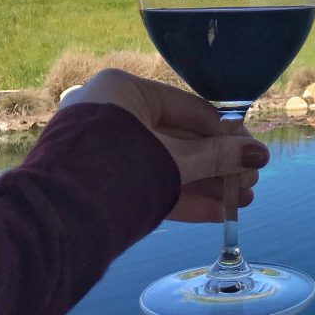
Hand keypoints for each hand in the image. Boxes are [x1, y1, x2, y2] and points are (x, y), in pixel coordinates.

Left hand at [59, 68, 267, 221]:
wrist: (55, 224)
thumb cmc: (117, 172)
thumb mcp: (176, 162)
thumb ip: (218, 157)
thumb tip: (259, 155)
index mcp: (126, 91)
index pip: (191, 109)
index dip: (227, 134)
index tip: (253, 154)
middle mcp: (113, 114)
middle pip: (182, 140)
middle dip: (219, 166)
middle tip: (250, 183)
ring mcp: (105, 149)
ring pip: (167, 165)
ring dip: (207, 185)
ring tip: (241, 202)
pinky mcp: (101, 181)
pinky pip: (149, 183)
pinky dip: (182, 197)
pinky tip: (218, 213)